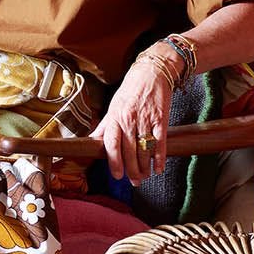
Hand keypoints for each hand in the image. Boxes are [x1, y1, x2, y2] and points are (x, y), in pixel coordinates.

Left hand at [90, 58, 171, 184]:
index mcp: (115, 116)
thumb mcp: (114, 105)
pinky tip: (158, 167)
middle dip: (132, 170)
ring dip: (145, 166)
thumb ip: (105, 125)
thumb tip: (92, 140)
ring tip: (145, 176)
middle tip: (134, 181)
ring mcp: (145, 119)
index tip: (117, 175)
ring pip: (144, 149)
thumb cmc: (131, 89)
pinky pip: (160, 142)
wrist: (152, 72)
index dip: (114, 162)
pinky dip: (160, 157)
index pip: (112, 144)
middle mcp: (129, 119)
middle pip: (129, 151)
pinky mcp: (161, 118)